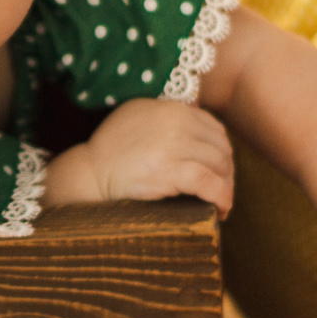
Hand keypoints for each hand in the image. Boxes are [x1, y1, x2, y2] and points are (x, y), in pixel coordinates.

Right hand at [43, 97, 234, 211]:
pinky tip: (222, 209)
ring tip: (222, 203)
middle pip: (221, 146)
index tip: (220, 170)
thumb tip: (199, 131)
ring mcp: (173, 145)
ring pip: (219, 164)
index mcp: (170, 108)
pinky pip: (209, 183)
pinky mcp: (169, 170)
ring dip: (227, 186)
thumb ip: (167, 118)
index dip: (222, 151)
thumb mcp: (138, 118)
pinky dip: (222, 197)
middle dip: (227, 172)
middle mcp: (175, 121)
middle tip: (222, 191)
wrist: (90, 174)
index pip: (214, 128)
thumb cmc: (111, 152)